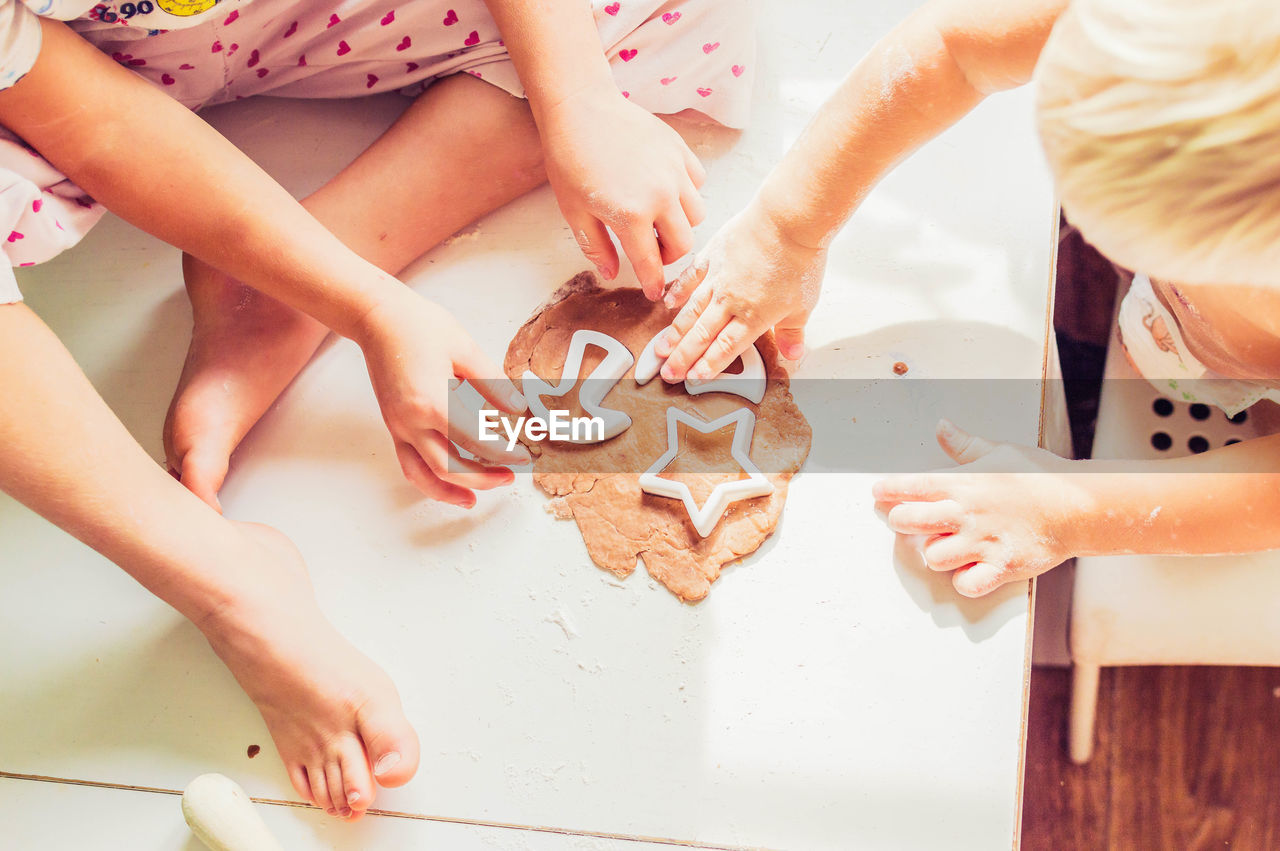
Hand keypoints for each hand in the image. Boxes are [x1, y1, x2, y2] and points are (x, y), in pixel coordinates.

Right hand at [356, 293, 529, 506]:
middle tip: (511, 476)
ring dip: (451, 491)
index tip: (523, 455)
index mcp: (431, 401)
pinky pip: (409, 464)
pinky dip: (428, 481)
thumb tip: (517, 410)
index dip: (502, 453)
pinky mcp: (393, 425)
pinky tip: (447, 485)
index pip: (474, 440)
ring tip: (476, 498)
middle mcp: (410, 421)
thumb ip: (491, 383)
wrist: (377, 317)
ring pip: (423, 475)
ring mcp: (398, 426)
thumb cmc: (418, 326)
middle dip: (483, 478)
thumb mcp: (464, 349)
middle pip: (449, 467)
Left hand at [538, 86, 705, 297]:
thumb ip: (597, 247)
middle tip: (650, 250)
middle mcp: (661, 195)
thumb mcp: (574, 212)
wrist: (579, 108)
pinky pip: (698, 182)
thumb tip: (611, 273)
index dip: (654, 283)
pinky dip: (687, 192)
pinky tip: (665, 190)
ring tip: (658, 219)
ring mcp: (674, 170)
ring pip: (697, 214)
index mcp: (632, 215)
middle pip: (684, 243)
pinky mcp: (679, 150)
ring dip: (680, 224)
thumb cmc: (569, 159)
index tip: (656, 293)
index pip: (651, 263)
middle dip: (668, 254)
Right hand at [654, 203, 823, 381]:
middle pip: (702, 336)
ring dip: (675, 333)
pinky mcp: (713, 254)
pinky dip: (678, 291)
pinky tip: (667, 304)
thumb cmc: (799, 259)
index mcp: (754, 317)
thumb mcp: (804, 304)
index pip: (725, 349)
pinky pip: (690, 276)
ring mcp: (718, 279)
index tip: (693, 377)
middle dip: (683, 358)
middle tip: (668, 373)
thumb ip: (793, 333)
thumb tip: (793, 354)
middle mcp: (731, 302)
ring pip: (691, 312)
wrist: (788, 220)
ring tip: (661, 348)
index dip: (708, 366)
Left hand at [872, 420, 1084, 596]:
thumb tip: (941, 427)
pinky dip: (963, 581)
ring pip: (933, 557)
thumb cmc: (1039, 476)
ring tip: (946, 545)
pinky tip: (969, 569)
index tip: (878, 493)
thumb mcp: (1000, 452)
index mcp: (964, 485)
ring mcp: (983, 543)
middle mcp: (967, 514)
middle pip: (909, 522)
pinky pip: (966, 584)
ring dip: (935, 553)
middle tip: (904, 521)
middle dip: (900, 521)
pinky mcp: (1001, 567)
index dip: (889, 489)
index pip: (912, 486)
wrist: (1079, 505)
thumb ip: (964, 445)